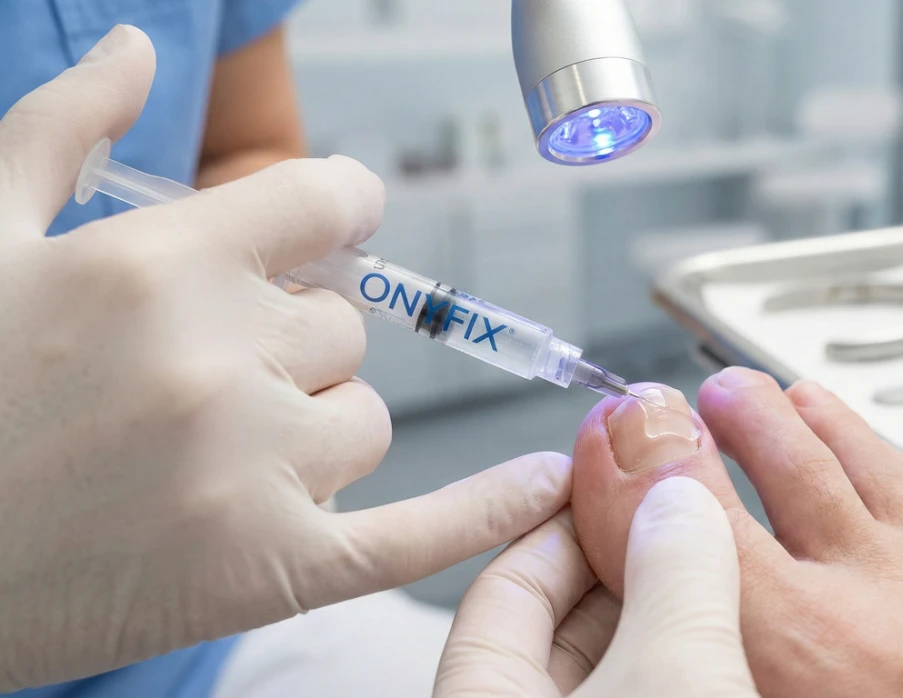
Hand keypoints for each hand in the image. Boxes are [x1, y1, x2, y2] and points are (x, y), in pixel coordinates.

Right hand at [0, 26, 570, 688]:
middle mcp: (219, 357)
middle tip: (201, 383)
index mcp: (159, 262)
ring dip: (311, 429)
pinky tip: (539, 484)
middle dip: (289, 346)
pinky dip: (485, 511)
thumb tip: (132, 47)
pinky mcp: (266, 569)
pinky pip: (415, 534)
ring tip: (209, 459)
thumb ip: (62, 131)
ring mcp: (251, 470)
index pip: (327, 203)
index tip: (339, 224)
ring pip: (362, 420)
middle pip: (342, 328)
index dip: (341, 210)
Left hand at [434, 478, 758, 697]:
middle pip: (560, 630)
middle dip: (629, 571)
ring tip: (719, 580)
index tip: (624, 487)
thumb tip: (678, 502)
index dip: (570, 522)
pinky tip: (731, 649)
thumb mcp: (673, 679)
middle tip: (684, 527)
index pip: (507, 586)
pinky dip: (682, 674)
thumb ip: (674, 577)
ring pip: (612, 675)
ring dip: (664, 625)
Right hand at [569, 374, 902, 697]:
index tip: (616, 432)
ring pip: (898, 480)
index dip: (641, 463)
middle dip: (753, 419)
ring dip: (847, 433)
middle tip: (723, 392)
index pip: (694, 515)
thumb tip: (653, 641)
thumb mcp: (768, 692)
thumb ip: (704, 634)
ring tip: (812, 404)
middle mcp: (886, 592)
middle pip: (804, 470)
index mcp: (804, 634)